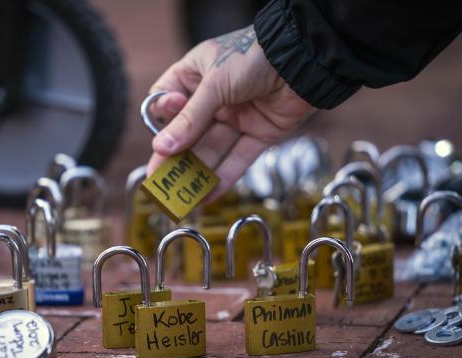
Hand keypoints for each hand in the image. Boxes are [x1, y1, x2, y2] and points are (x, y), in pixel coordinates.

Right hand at [146, 25, 313, 200]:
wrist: (303, 58)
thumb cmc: (255, 55)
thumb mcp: (215, 83)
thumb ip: (190, 118)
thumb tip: (162, 147)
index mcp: (196, 76)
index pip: (168, 102)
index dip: (164, 118)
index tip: (161, 132)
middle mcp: (213, 99)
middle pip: (187, 133)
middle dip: (174, 158)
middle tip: (157, 183)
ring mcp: (236, 117)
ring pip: (212, 150)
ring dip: (197, 173)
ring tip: (181, 197)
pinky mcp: (258, 133)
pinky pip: (238, 158)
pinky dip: (224, 176)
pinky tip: (208, 195)